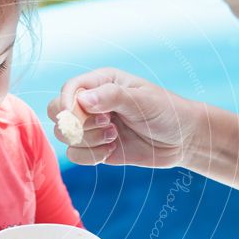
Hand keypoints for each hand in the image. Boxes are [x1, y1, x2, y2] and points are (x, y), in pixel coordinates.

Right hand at [48, 67, 200, 167]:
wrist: (182, 139)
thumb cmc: (166, 112)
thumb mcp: (143, 100)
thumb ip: (112, 96)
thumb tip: (81, 99)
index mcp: (101, 82)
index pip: (69, 89)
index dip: (66, 103)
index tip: (75, 117)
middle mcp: (92, 103)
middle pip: (57, 112)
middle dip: (75, 124)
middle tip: (106, 125)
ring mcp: (91, 127)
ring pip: (64, 135)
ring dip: (87, 141)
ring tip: (114, 137)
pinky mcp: (95, 148)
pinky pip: (75, 155)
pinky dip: (90, 156)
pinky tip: (112, 151)